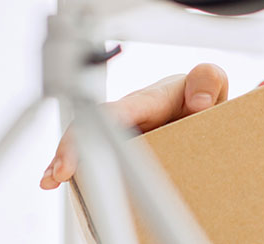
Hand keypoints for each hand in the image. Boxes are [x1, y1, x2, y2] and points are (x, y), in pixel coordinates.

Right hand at [38, 63, 229, 189]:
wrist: (202, 113)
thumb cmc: (200, 96)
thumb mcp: (211, 84)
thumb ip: (208, 80)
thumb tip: (199, 101)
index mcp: (149, 99)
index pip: (120, 109)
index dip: (101, 123)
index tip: (90, 140)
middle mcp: (126, 117)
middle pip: (91, 126)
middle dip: (71, 147)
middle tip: (60, 170)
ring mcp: (120, 136)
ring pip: (86, 144)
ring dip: (65, 161)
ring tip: (52, 179)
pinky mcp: (118, 154)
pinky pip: (93, 160)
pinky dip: (76, 172)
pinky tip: (58, 182)